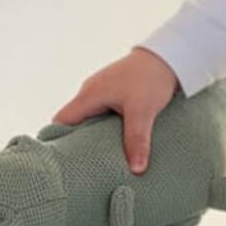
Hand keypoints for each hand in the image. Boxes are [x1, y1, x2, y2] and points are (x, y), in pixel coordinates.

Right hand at [52, 48, 177, 172]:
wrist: (169, 56)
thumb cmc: (151, 79)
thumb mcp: (143, 112)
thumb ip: (137, 140)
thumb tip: (136, 170)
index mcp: (88, 96)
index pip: (60, 121)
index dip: (57, 141)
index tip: (63, 162)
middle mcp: (90, 92)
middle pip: (73, 122)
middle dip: (77, 143)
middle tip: (84, 166)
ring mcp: (101, 91)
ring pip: (89, 118)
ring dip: (94, 135)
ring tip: (101, 158)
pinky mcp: (114, 91)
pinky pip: (102, 113)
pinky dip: (105, 126)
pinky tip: (115, 140)